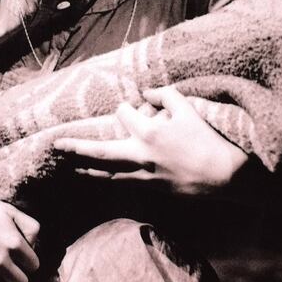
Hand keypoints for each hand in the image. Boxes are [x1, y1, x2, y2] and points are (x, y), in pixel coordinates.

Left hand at [54, 86, 249, 195]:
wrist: (224, 174)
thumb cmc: (207, 139)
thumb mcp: (188, 109)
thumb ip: (165, 96)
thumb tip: (147, 92)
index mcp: (150, 132)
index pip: (124, 114)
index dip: (125, 108)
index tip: (130, 108)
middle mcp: (141, 155)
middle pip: (101, 152)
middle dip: (77, 148)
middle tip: (57, 146)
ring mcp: (144, 175)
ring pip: (107, 174)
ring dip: (86, 169)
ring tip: (70, 166)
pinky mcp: (151, 189)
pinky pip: (122, 183)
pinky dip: (106, 180)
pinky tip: (98, 178)